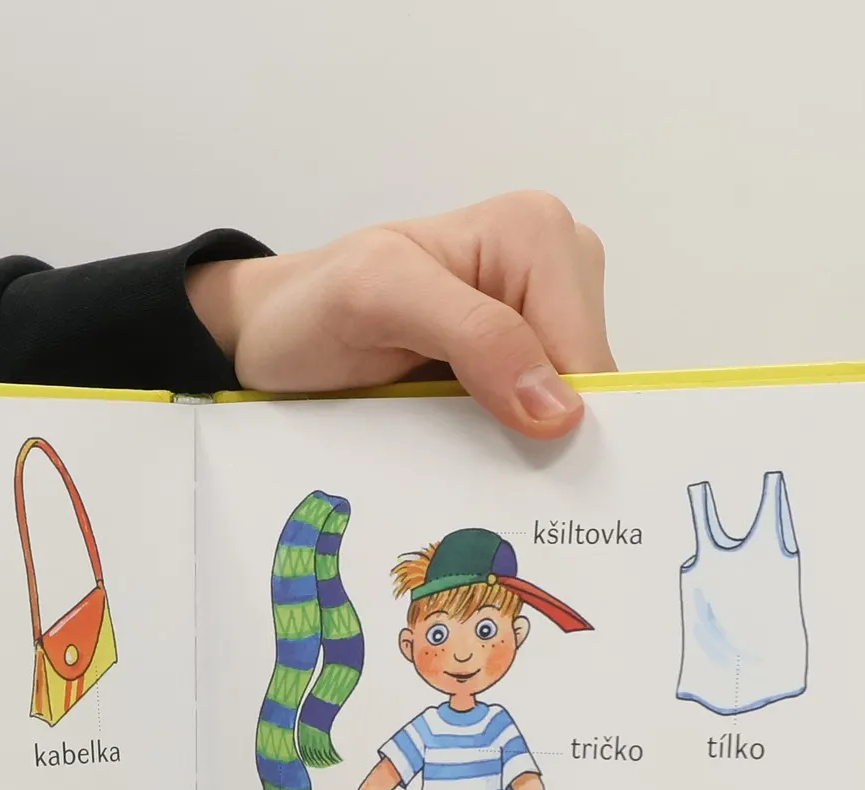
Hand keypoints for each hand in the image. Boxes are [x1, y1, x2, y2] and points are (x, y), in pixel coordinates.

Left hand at [186, 191, 612, 438]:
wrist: (273, 336)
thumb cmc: (313, 307)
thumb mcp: (379, 298)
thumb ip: (473, 335)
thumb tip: (561, 408)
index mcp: (538, 235)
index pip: (589, 354)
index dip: (566, 423)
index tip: (522, 477)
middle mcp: (555, 272)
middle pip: (592, 388)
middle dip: (549, 440)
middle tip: (486, 479)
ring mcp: (540, 324)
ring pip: (572, 414)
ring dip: (530, 455)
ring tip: (473, 473)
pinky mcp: (519, 369)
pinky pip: (541, 424)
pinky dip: (512, 454)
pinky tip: (477, 468)